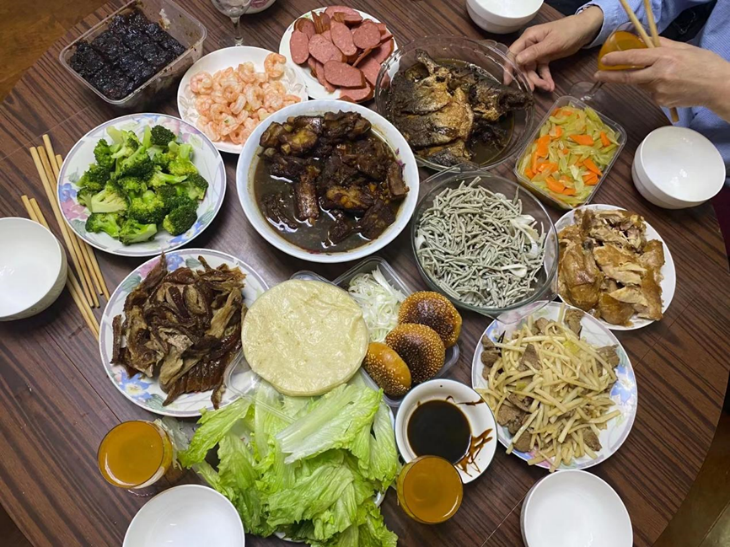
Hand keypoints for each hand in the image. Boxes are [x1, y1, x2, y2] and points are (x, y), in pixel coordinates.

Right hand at [509, 7, 603, 91]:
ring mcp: (537, 53)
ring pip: (532, 70)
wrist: (584, 30)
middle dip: (528, 78)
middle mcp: (530, 46)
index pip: (513, 53)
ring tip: (547, 87)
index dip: (509, 67)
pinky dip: (545, 78)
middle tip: (533, 89)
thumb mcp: (552, 43)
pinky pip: (542, 71)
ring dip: (538, 80)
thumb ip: (535, 52)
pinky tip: (550, 86)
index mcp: (528, 38)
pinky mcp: (545, 58)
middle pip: (522, 65)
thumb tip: (518, 61)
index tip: (508, 81)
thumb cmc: (567, 31)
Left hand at [596, 37, 729, 116]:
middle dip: (611, 76)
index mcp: (665, 58)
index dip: (617, 60)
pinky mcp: (661, 102)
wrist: (717, 87)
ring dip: (643, 79)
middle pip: (629, 77)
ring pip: (641, 85)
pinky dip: (654, 88)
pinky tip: (670, 85)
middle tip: (598, 75)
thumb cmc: (703, 64)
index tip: (604, 60)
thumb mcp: (683, 49)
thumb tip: (643, 40)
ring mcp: (659, 91)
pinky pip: (650, 93)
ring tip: (664, 75)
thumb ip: (661, 45)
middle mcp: (659, 75)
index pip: (635, 58)